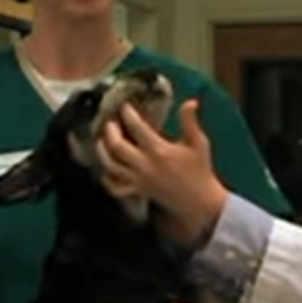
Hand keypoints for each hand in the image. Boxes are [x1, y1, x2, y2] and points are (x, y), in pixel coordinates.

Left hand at [97, 99, 227, 246]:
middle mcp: (145, 164)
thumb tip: (190, 102)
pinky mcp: (138, 191)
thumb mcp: (198, 143)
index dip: (128, 114)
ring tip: (101, 141)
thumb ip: (190, 121)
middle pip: (117, 146)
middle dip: (110, 132)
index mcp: (160, 150)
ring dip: (102, 152)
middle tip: (110, 122)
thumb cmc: (200, 169)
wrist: (199, 200)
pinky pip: (115, 187)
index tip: (125, 106)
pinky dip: (107, 179)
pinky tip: (106, 170)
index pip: (137, 127)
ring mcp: (139, 179)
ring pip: (111, 166)